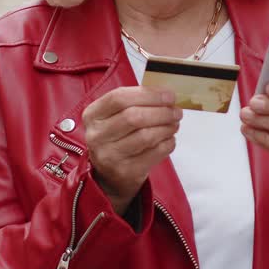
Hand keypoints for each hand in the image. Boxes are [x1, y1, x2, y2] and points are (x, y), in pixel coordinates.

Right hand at [83, 87, 181, 213]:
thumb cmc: (116, 137)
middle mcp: (97, 135)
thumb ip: (135, 102)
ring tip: (174, 124)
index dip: (148, 94)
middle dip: (162, 112)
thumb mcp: (114, 116)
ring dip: (167, 127)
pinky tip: (170, 138)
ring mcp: (110, 156)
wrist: (109, 174)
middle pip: (134, 117)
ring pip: (146, 136)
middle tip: (176, 111)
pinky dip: (168, 143)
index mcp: (92, 115)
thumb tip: (165, 95)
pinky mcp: (126, 171)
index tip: (169, 95)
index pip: (119, 98)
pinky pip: (154, 153)